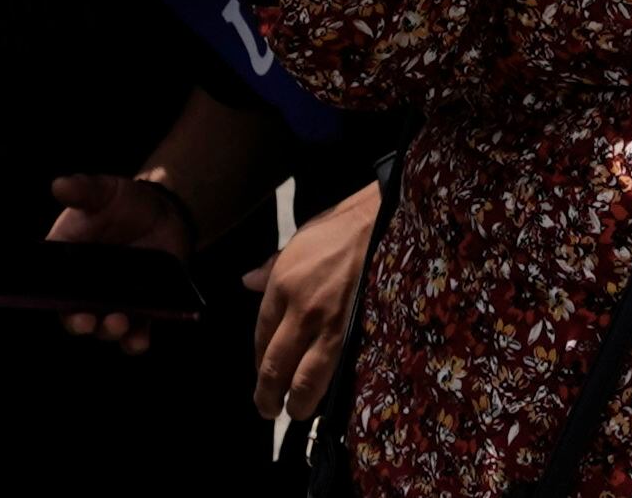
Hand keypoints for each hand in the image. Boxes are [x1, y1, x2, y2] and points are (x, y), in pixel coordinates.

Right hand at [42, 171, 196, 356]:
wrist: (163, 212)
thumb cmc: (123, 202)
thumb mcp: (104, 191)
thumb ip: (84, 190)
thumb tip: (59, 184)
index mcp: (67, 260)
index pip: (50, 283)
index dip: (48, 296)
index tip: (54, 301)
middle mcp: (85, 288)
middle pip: (73, 313)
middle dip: (78, 322)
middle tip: (86, 321)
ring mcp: (113, 300)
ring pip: (104, 327)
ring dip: (108, 331)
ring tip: (118, 322)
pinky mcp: (141, 308)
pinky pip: (135, 332)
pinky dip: (135, 340)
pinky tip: (139, 339)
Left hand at [257, 185, 381, 419]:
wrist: (384, 221)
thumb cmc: (342, 227)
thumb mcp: (298, 241)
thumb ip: (271, 268)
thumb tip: (247, 282)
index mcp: (282, 285)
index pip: (261, 336)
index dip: (260, 361)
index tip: (263, 373)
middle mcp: (301, 311)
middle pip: (275, 365)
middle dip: (268, 394)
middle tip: (267, 408)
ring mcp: (331, 326)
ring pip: (305, 379)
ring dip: (297, 401)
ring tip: (295, 410)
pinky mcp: (358, 334)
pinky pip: (338, 372)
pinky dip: (329, 389)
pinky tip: (327, 397)